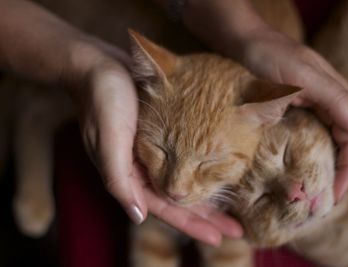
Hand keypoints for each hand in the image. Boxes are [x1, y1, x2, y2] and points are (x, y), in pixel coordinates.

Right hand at [70, 42, 241, 245]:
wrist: (99, 66)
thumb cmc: (103, 100)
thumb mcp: (109, 139)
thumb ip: (119, 179)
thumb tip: (137, 217)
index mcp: (129, 176)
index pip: (164, 208)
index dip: (191, 224)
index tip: (218, 238)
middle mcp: (142, 169)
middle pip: (178, 200)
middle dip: (205, 217)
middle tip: (234, 229)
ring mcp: (151, 154)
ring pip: (183, 182)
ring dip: (206, 197)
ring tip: (231, 210)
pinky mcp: (159, 137)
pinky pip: (183, 161)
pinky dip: (200, 171)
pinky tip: (215, 175)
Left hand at [242, 28, 347, 201]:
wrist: (240, 40)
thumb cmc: (267, 54)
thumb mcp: (299, 74)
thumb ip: (332, 97)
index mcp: (335, 96)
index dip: (346, 170)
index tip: (333, 196)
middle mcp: (325, 104)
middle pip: (339, 146)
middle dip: (333, 175)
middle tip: (317, 203)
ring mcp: (306, 107)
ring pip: (321, 143)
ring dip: (317, 168)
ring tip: (305, 193)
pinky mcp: (289, 109)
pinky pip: (301, 137)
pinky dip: (299, 156)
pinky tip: (288, 170)